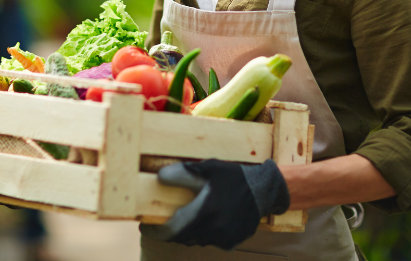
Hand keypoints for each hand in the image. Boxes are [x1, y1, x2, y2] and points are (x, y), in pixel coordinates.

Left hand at [139, 159, 289, 249]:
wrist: (264, 189)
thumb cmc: (233, 176)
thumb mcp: (208, 168)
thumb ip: (183, 173)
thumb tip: (159, 177)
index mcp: (204, 211)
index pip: (171, 230)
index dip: (155, 231)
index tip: (145, 226)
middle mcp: (212, 229)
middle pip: (181, 237)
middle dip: (171, 230)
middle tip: (165, 219)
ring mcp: (223, 238)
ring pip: (195, 240)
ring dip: (188, 230)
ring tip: (189, 214)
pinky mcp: (231, 242)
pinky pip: (210, 241)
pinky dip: (205, 232)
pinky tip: (211, 217)